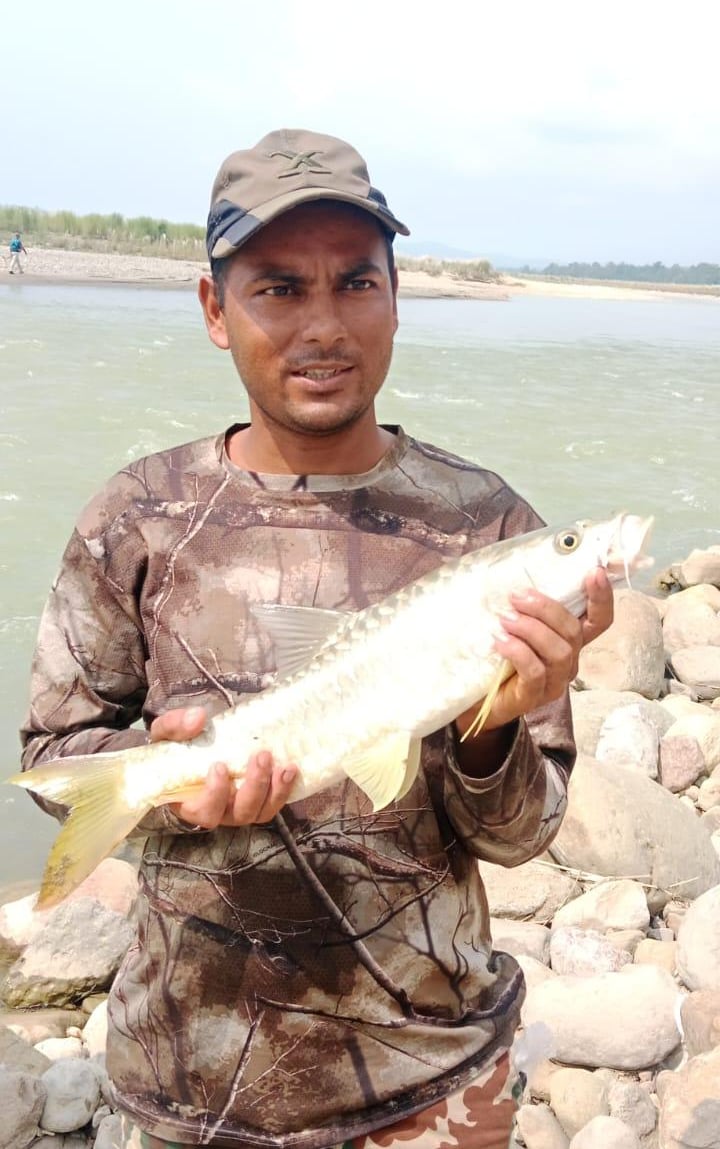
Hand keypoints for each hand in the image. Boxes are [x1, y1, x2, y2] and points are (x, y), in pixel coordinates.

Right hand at [149, 706, 298, 827]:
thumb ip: (175, 725)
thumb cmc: (175, 749)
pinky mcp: (258, 800)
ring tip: (285, 766)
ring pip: (261, 812)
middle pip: (239, 814)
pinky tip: (291, 769)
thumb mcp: (166, 734)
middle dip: (254, 786)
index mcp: (191, 802)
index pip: (203, 813)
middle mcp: (219, 812)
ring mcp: (240, 808)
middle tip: (260, 755)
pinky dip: (284, 789)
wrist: (191, 750)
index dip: (214, 795)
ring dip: (275, 791)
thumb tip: (198, 718)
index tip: (219, 766)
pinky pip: (274, 803)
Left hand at [457, 566, 613, 735]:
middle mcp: (569, 661)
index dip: (602, 597)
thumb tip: (516, 577)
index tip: (595, 572)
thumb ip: (524, 607)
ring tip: (505, 619)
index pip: (599, 620)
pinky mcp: (534, 696)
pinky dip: (518, 651)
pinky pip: (536, 672)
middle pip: (574, 631)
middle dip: (546, 608)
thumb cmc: (497, 658)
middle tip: (516, 597)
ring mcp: (554, 682)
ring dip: (531, 629)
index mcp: (568, 641)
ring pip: (559, 651)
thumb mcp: (514, 626)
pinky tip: (499, 641)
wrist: (476, 701)